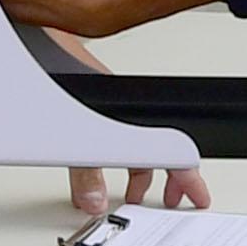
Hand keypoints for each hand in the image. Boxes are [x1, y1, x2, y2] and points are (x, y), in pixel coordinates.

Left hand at [40, 26, 211, 215]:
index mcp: (136, 118)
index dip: (188, 178)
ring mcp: (113, 110)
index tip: (198, 196)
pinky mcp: (96, 106)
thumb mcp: (75, 136)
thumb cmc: (67, 71)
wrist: (48, 44)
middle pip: (161, 152)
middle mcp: (128, 113)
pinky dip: (113, 160)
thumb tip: (93, 200)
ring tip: (132, 192)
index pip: (174, 153)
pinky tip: (98, 170)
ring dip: (138, 172)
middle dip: (168, 179)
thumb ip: (84, 173)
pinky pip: (114, 140)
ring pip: (137, 147)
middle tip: (172, 198)